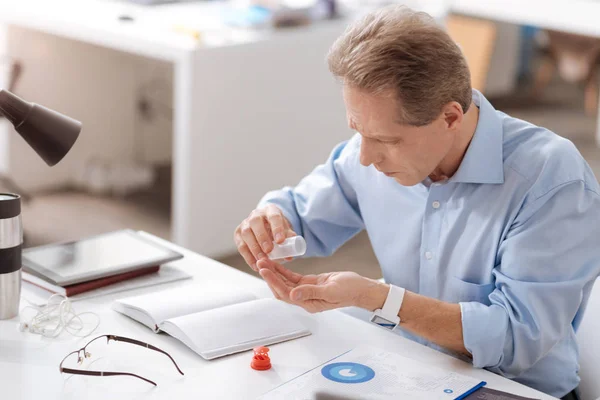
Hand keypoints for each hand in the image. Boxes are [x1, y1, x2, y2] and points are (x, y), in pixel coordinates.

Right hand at [234, 204, 297, 270]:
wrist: (265, 224)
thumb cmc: (277, 227)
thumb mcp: (285, 230)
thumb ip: (289, 240)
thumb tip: (290, 255)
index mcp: (270, 210)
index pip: (274, 216)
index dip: (277, 228)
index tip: (281, 241)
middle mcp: (256, 214)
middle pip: (256, 222)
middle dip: (262, 237)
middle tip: (269, 251)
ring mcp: (245, 223)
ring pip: (246, 233)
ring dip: (254, 248)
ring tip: (262, 260)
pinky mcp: (238, 233)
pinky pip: (241, 245)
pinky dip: (248, 256)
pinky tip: (255, 264)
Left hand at [257, 258, 387, 312]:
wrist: (360, 288)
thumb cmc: (349, 290)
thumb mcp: (331, 290)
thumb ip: (311, 292)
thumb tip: (293, 295)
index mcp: (308, 303)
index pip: (285, 293)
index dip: (273, 281)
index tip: (264, 270)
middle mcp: (305, 299)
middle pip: (281, 289)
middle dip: (269, 276)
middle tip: (260, 262)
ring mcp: (306, 291)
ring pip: (285, 282)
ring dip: (274, 273)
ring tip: (264, 261)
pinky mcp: (310, 283)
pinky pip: (293, 277)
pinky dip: (284, 270)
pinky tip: (276, 263)